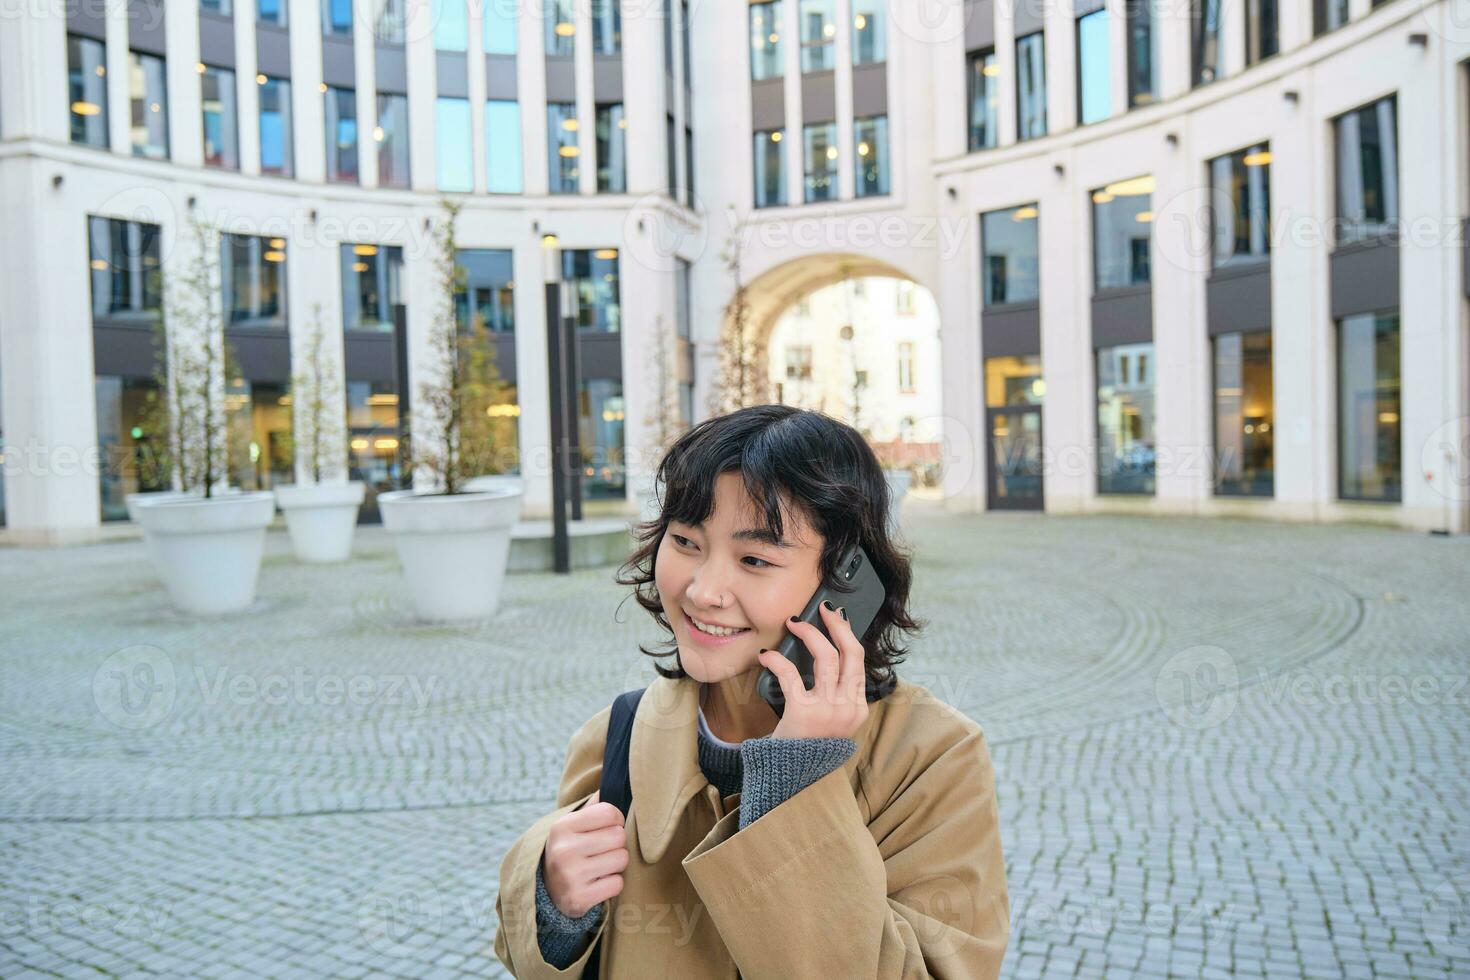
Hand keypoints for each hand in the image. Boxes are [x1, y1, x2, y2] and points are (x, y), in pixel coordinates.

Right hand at [542, 789, 627, 918]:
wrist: (548, 891)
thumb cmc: (569, 849)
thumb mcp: (572, 825)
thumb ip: (594, 806)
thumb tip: (615, 782)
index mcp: (562, 826)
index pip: (610, 813)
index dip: (616, 820)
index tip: (608, 828)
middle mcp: (564, 850)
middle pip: (619, 836)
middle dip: (617, 843)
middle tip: (603, 850)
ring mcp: (570, 876)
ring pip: (621, 859)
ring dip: (616, 864)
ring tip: (601, 865)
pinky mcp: (579, 899)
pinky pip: (617, 884)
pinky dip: (612, 884)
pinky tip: (598, 882)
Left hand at [757, 600, 869, 740]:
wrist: (792, 779)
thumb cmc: (806, 747)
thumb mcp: (831, 722)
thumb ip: (834, 695)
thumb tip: (823, 655)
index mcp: (857, 709)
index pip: (859, 662)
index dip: (847, 635)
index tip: (836, 619)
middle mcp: (848, 707)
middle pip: (851, 653)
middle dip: (837, 625)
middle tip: (823, 609)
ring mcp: (829, 710)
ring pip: (826, 657)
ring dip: (809, 634)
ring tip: (793, 624)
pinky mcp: (804, 712)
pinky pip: (791, 674)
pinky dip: (776, 660)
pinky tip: (766, 656)